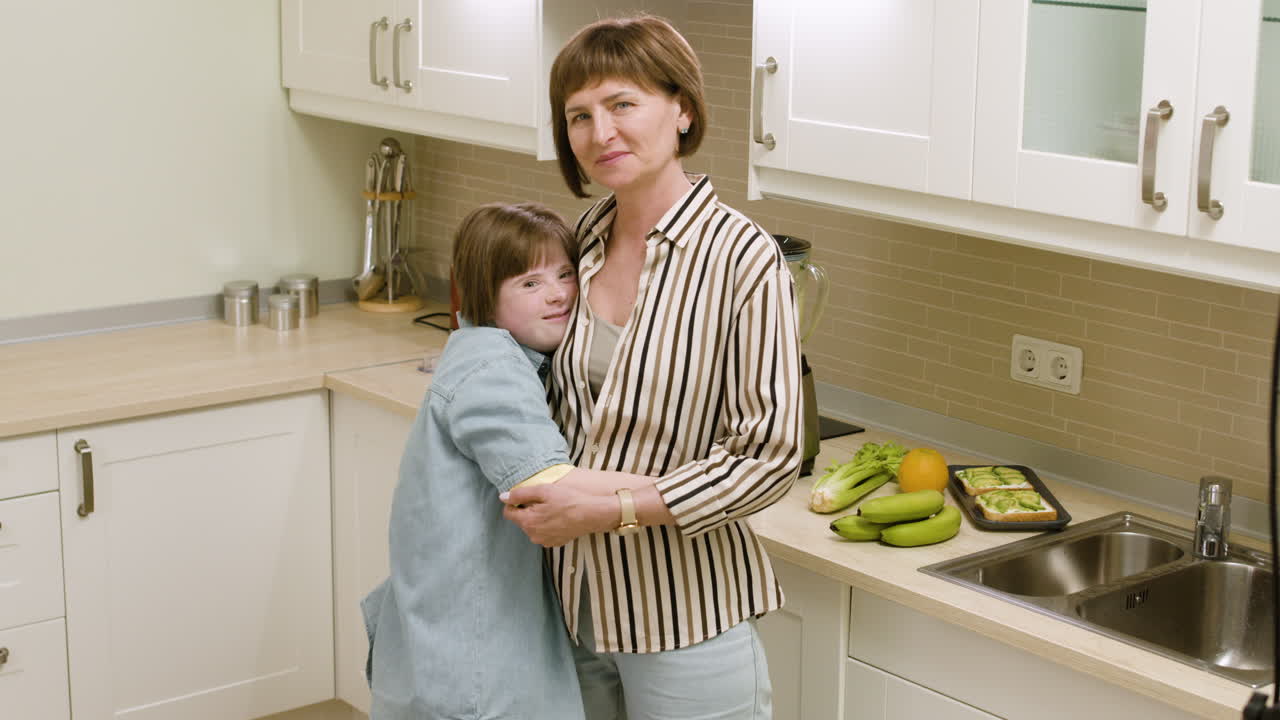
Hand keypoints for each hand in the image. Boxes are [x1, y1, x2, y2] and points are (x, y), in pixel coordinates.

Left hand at [501, 482, 618, 547]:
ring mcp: (544, 541)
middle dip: (528, 510)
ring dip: (538, 518)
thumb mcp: (543, 491)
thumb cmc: (568, 500)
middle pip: (521, 520)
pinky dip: (547, 525)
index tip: (528, 496)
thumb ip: (520, 494)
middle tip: (544, 501)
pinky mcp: (554, 543)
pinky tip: (558, 518)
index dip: (515, 502)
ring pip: (532, 527)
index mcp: (528, 522)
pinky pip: (543, 533)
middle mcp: (533, 535)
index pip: (508, 513)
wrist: (591, 514)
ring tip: (553, 509)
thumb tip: (503, 497)